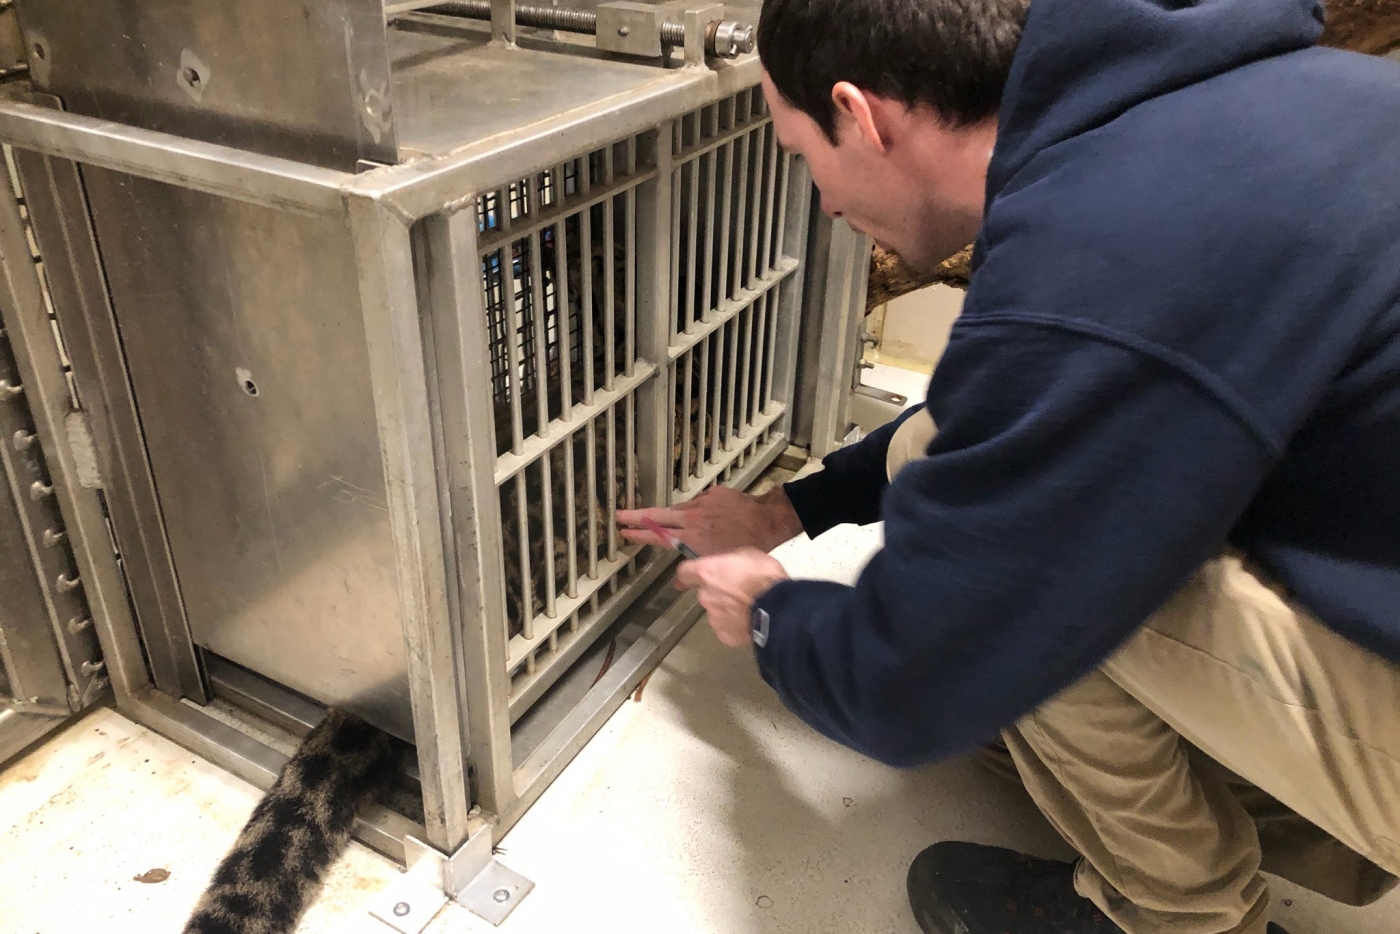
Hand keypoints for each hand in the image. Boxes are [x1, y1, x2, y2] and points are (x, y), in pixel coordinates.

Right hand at [616, 486, 803, 556]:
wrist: (767, 519)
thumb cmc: (745, 545)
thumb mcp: (720, 564)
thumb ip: (696, 571)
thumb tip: (678, 584)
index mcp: (691, 537)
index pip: (658, 536)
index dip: (639, 534)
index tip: (623, 531)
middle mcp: (691, 518)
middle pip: (657, 516)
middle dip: (636, 516)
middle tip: (619, 515)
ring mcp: (701, 502)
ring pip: (679, 510)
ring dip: (671, 516)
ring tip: (666, 521)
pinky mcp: (713, 492)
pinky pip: (699, 503)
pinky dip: (698, 511)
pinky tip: (707, 517)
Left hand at [675, 548, 788, 646]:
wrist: (778, 610)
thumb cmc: (764, 577)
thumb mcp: (749, 555)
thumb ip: (730, 562)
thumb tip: (726, 566)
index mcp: (708, 573)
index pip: (684, 572)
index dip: (688, 574)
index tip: (689, 577)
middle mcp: (705, 596)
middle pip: (705, 593)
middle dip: (718, 592)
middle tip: (739, 591)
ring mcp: (714, 618)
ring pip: (716, 611)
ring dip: (727, 609)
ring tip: (749, 608)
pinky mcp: (725, 635)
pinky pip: (727, 627)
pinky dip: (736, 624)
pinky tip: (750, 621)